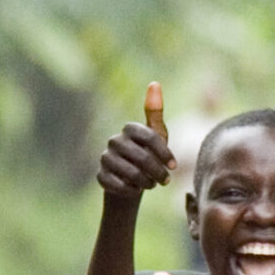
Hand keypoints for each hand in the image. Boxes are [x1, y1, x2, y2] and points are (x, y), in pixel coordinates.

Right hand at [95, 83, 174, 199]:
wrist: (129, 181)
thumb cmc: (147, 155)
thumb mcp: (156, 136)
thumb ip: (155, 113)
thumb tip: (154, 83)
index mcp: (129, 129)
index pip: (150, 137)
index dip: (164, 153)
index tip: (173, 166)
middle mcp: (114, 140)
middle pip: (142, 157)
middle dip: (157, 172)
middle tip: (165, 180)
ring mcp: (105, 158)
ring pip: (131, 173)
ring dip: (146, 183)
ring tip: (151, 184)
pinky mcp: (101, 176)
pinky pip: (119, 185)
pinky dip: (131, 191)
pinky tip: (135, 190)